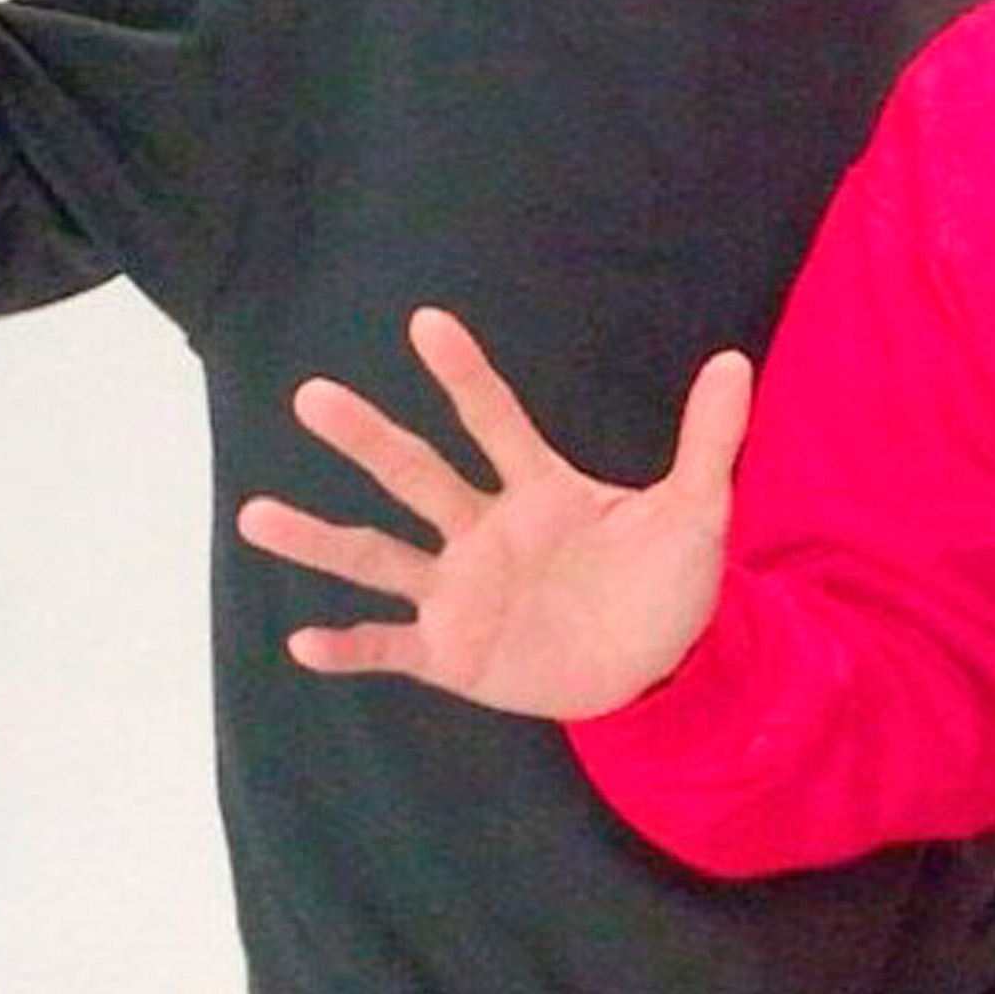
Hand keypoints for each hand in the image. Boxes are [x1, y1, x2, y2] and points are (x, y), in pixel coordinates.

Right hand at [234, 308, 754, 720]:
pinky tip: (303, 643)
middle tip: (312, 396)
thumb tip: (736, 361)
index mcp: (540, 489)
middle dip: (368, 438)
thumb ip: (709, 440)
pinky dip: (349, 647)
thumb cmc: (667, 580)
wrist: (660, 669)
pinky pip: (389, 646)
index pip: (495, 420)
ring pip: (379, 556)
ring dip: (320, 539)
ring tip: (258, 514)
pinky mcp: (451, 652)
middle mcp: (485, 529)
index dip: (463, 375)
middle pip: (418, 474)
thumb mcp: (695, 512)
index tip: (427, 323)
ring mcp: (461, 590)